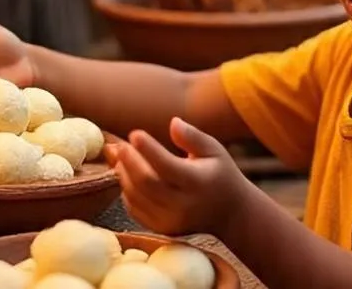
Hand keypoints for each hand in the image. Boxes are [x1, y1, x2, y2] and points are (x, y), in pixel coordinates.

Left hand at [104, 117, 250, 235]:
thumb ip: (193, 136)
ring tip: (121, 157)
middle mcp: (183, 205)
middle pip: (146, 182)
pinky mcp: (161, 228)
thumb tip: (173, 122)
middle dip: (128, 161)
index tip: (135, 133)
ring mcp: (170, 220)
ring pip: (136, 197)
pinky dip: (126, 191)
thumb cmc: (220, 175)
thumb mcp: (214, 150)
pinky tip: (127, 175)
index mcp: (197, 182)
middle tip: (120, 145)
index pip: (166, 165)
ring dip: (124, 175)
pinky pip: (134, 209)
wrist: (230, 215)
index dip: (148, 149)